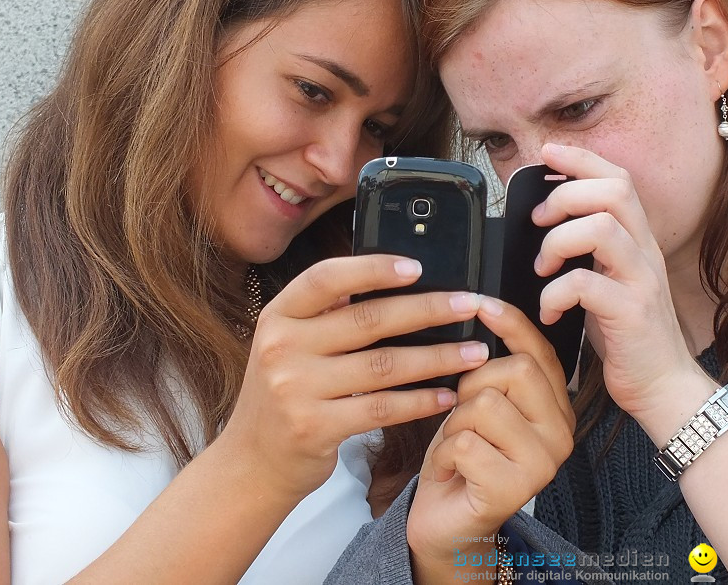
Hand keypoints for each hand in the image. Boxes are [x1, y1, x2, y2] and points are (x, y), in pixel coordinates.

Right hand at [218, 254, 491, 501]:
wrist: (253, 460)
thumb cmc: (285, 393)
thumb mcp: (290, 343)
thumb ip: (327, 313)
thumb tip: (391, 279)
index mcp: (278, 315)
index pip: (326, 278)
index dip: (373, 269)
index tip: (417, 267)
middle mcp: (282, 347)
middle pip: (368, 320)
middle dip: (428, 310)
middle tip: (469, 305)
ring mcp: (296, 389)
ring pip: (384, 366)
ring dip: (437, 358)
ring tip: (474, 353)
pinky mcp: (315, 427)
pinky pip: (382, 409)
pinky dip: (420, 402)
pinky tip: (446, 395)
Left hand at [406, 297, 573, 579]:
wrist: (447, 520)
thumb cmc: (463, 457)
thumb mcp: (479, 403)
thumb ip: (493, 368)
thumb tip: (483, 308)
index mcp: (556, 408)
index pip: (540, 353)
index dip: (511, 324)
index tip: (481, 302)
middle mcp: (560, 434)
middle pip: (515, 371)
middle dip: (471, 386)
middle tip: (462, 417)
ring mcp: (543, 464)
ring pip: (485, 404)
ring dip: (455, 423)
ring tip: (458, 446)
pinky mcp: (515, 489)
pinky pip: (466, 442)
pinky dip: (445, 453)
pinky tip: (453, 470)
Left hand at [532, 143, 707, 429]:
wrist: (662, 387)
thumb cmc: (625, 334)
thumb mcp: (606, 280)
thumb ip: (587, 250)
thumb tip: (542, 222)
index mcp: (637, 240)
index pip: (619, 180)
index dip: (582, 159)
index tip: (546, 154)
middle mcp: (645, 253)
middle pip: (614, 192)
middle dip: (566, 195)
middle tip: (539, 221)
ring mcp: (642, 281)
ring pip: (602, 229)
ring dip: (558, 241)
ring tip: (542, 268)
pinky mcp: (632, 314)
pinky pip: (586, 284)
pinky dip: (555, 293)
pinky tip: (548, 310)